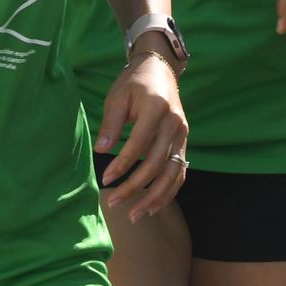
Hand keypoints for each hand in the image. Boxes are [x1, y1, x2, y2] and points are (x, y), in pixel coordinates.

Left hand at [95, 46, 188, 221]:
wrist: (161, 70)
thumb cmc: (134, 82)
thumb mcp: (118, 96)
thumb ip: (111, 124)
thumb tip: (101, 151)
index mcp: (156, 109)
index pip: (139, 145)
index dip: (122, 164)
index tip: (105, 179)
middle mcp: (174, 124)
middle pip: (156, 164)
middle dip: (134, 187)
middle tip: (113, 203)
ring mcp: (182, 135)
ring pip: (172, 174)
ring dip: (155, 198)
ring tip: (135, 215)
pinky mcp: (184, 143)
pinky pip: (180, 172)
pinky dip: (169, 192)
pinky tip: (153, 206)